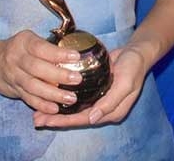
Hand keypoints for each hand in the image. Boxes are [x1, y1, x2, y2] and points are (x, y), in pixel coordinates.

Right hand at [0, 30, 83, 112]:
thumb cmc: (18, 49)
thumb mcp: (29, 40)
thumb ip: (48, 46)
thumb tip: (76, 54)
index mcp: (23, 42)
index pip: (41, 47)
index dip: (58, 53)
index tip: (76, 56)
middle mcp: (16, 58)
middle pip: (37, 68)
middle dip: (58, 75)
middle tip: (77, 79)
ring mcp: (14, 76)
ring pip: (33, 86)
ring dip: (53, 94)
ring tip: (71, 98)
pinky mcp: (15, 90)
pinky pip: (29, 99)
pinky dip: (42, 105)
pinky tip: (55, 109)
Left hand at [34, 43, 150, 127]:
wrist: (136, 52)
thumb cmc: (133, 67)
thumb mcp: (125, 83)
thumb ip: (111, 101)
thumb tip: (92, 118)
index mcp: (112, 112)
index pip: (85, 120)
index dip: (66, 122)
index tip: (48, 121)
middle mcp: (103, 109)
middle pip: (76, 117)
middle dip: (56, 119)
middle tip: (37, 119)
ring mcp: (98, 99)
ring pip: (74, 109)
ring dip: (57, 110)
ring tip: (37, 111)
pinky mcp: (94, 89)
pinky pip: (76, 97)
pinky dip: (63, 98)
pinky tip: (50, 95)